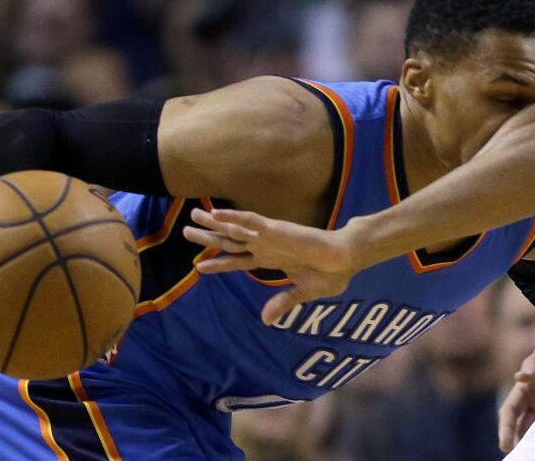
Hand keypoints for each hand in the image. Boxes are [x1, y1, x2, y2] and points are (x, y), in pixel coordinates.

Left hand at [183, 208, 358, 324]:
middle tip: (187, 229)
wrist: (347, 260)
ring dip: (214, 222)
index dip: (218, 264)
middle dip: (208, 237)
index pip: (238, 261)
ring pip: (235, 227)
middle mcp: (266, 245)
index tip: (200, 267)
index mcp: (271, 259)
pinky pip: (251, 220)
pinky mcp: (277, 229)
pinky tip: (217, 214)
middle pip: (230, 241)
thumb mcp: (302, 292)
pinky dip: (233, 217)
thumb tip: (266, 320)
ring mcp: (269, 236)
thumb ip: (283, 303)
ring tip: (194, 214)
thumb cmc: (330, 274)